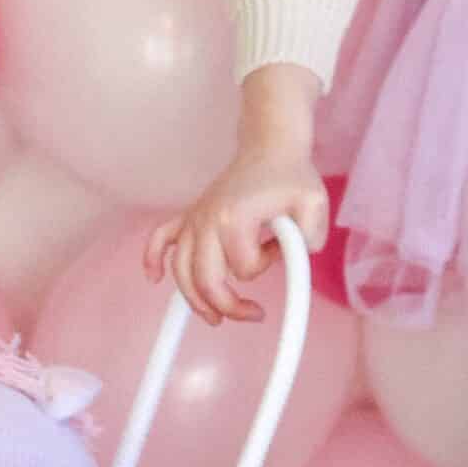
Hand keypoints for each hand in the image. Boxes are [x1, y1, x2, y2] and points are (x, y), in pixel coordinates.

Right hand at [142, 146, 329, 327]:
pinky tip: (154, 278)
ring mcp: (195, 217)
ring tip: (215, 317)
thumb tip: (296, 261)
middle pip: (204, 280)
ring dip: (195, 299)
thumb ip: (310, 239)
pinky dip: (153, 258)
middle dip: (228, 306)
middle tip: (254, 313)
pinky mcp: (190, 214)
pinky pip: (161, 238)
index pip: (245, 268)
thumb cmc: (291, 176)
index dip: (266, 266)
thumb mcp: (314, 205)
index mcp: (235, 218)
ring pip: (181, 270)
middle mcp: (207, 219)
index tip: (280, 248)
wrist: (270, 149)